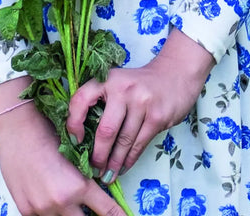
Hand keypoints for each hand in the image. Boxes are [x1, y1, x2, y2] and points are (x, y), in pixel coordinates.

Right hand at [0, 101, 126, 215]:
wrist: (18, 129)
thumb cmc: (49, 133)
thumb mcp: (75, 155)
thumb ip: (85, 178)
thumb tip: (97, 189)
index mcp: (78, 186)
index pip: (107, 210)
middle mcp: (61, 202)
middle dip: (90, 214)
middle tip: (91, 206)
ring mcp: (42, 209)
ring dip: (70, 212)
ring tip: (67, 195)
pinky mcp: (26, 210)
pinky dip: (50, 210)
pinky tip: (48, 195)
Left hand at [66, 29, 214, 180]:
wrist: (176, 73)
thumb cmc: (140, 83)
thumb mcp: (118, 82)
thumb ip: (102, 102)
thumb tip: (83, 138)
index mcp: (108, 79)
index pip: (82, 99)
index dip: (73, 122)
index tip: (75, 141)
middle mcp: (124, 89)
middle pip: (106, 130)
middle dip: (98, 155)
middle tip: (93, 169)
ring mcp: (143, 102)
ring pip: (123, 141)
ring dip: (114, 163)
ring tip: (107, 175)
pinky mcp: (157, 116)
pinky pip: (139, 144)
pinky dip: (129, 160)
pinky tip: (123, 168)